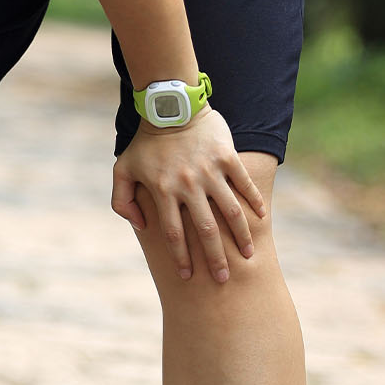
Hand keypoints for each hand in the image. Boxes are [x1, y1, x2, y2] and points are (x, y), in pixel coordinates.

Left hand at [110, 106, 267, 283]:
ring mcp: (210, 171)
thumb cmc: (145, 142)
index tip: (186, 275)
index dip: (180, 257)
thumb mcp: (122, 169)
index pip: (172, 233)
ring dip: (241, 236)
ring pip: (230, 212)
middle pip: (205, 230)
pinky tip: (261, 218)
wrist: (171, 104)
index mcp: (163, 191)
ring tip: (249, 255)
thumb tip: (140, 226)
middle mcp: (188, 185)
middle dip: (215, 259)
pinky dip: (254, 201)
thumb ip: (122, 201)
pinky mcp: (227, 158)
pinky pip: (244, 184)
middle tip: (223, 279)